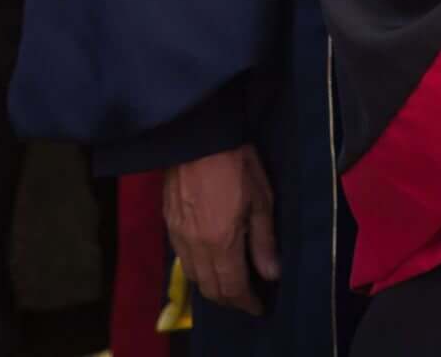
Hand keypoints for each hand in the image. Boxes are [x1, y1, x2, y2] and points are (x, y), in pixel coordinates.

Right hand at [163, 145, 278, 315]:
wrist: (197, 135)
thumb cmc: (236, 162)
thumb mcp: (261, 199)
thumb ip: (264, 240)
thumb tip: (271, 273)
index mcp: (221, 242)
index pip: (232, 287)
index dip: (246, 302)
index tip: (259, 306)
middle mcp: (195, 246)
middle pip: (210, 288)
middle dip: (229, 299)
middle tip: (247, 298)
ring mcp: (178, 236)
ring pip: (194, 276)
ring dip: (212, 286)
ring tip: (230, 283)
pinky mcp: (168, 223)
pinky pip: (182, 259)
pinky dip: (197, 269)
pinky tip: (210, 261)